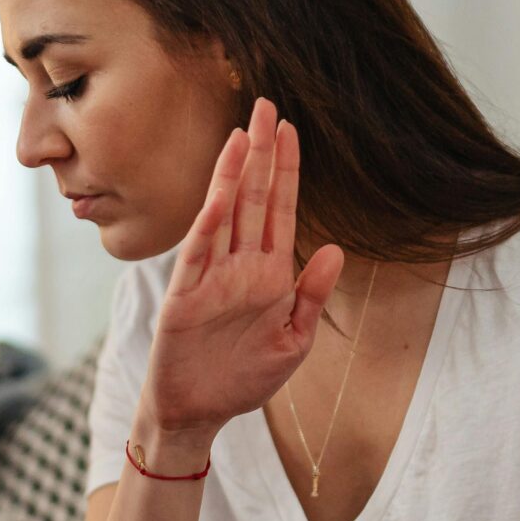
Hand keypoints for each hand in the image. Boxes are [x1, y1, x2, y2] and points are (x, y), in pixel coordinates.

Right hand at [139, 97, 347, 441]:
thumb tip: (334, 248)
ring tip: (242, 134)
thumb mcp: (293, 341)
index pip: (279, 209)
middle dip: (261, 154)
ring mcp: (210, 278)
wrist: (199, 413)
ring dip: (233, 176)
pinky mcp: (185, 298)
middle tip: (266, 107)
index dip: (287, 170)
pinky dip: (208, 225)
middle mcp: (239, 266)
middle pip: (252, 198)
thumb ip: (312, 295)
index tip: (292, 129)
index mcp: (269, 273)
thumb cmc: (244, 380)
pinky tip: (219, 195)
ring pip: (224, 215)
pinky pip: (198, 255)